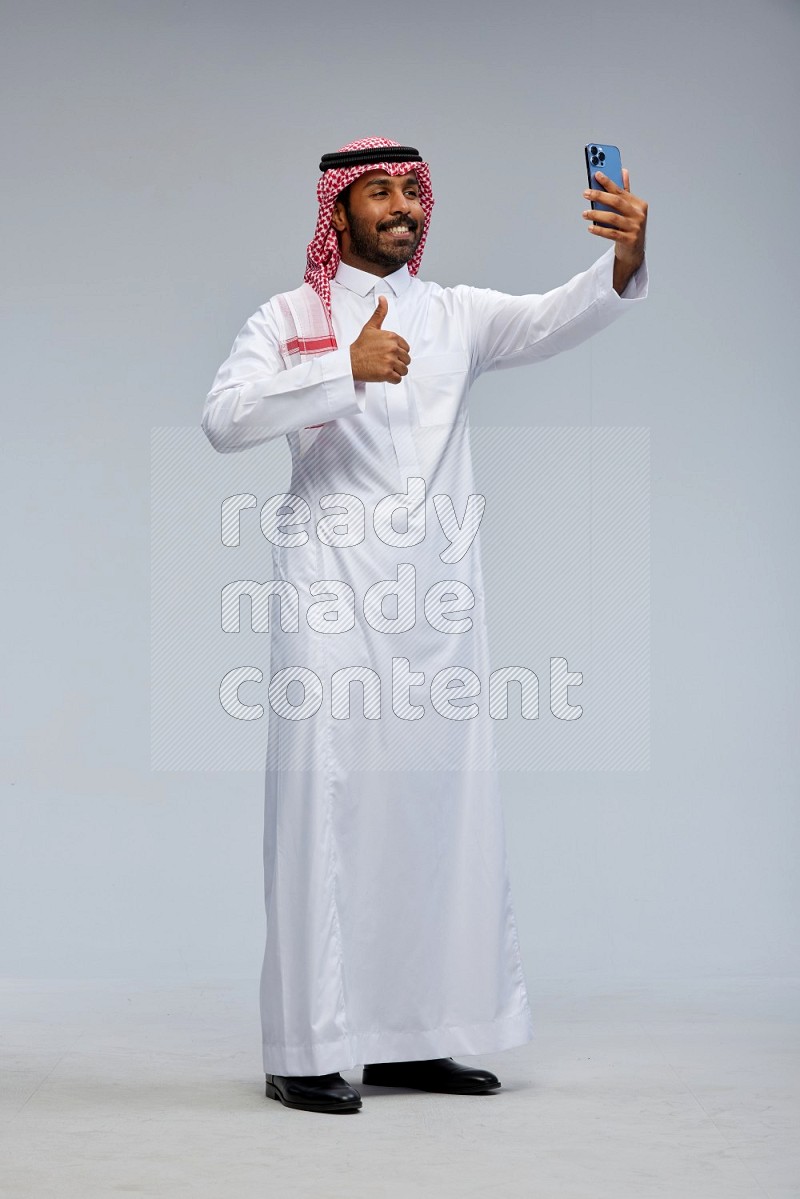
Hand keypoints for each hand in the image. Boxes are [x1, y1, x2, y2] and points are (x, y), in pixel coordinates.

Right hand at [350, 295, 410, 383]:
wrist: (350, 362)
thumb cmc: (361, 346)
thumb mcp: (371, 327)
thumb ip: (380, 313)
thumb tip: (383, 298)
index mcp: (392, 337)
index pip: (406, 348)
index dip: (398, 353)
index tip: (388, 354)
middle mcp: (392, 348)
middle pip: (406, 359)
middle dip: (398, 363)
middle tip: (386, 362)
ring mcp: (390, 361)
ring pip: (404, 370)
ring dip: (396, 371)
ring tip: (385, 368)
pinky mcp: (387, 373)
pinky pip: (398, 379)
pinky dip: (393, 380)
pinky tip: (384, 375)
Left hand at [582, 168, 647, 292]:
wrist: (634, 252)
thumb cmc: (629, 227)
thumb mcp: (629, 209)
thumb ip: (625, 192)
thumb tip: (623, 171)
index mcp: (639, 204)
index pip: (621, 191)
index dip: (608, 182)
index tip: (596, 174)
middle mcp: (639, 215)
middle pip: (617, 202)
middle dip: (600, 196)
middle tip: (586, 193)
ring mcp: (635, 228)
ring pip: (613, 218)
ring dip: (596, 214)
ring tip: (584, 213)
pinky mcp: (629, 240)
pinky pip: (611, 234)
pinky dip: (600, 230)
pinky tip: (590, 227)